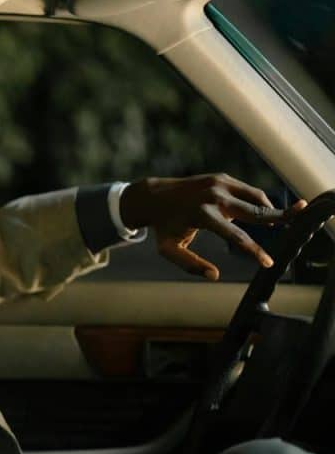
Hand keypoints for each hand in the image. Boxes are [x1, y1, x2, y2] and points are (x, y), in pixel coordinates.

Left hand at [119, 174, 306, 280]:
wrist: (153, 196)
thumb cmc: (163, 227)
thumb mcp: (168, 250)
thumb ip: (190, 264)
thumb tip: (214, 276)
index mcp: (202, 216)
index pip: (236, 236)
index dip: (255, 251)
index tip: (268, 262)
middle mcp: (213, 197)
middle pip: (255, 211)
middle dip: (279, 216)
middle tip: (301, 218)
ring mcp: (219, 184)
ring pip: (256, 198)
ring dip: (270, 209)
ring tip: (284, 219)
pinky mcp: (222, 177)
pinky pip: (247, 191)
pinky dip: (257, 201)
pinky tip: (262, 213)